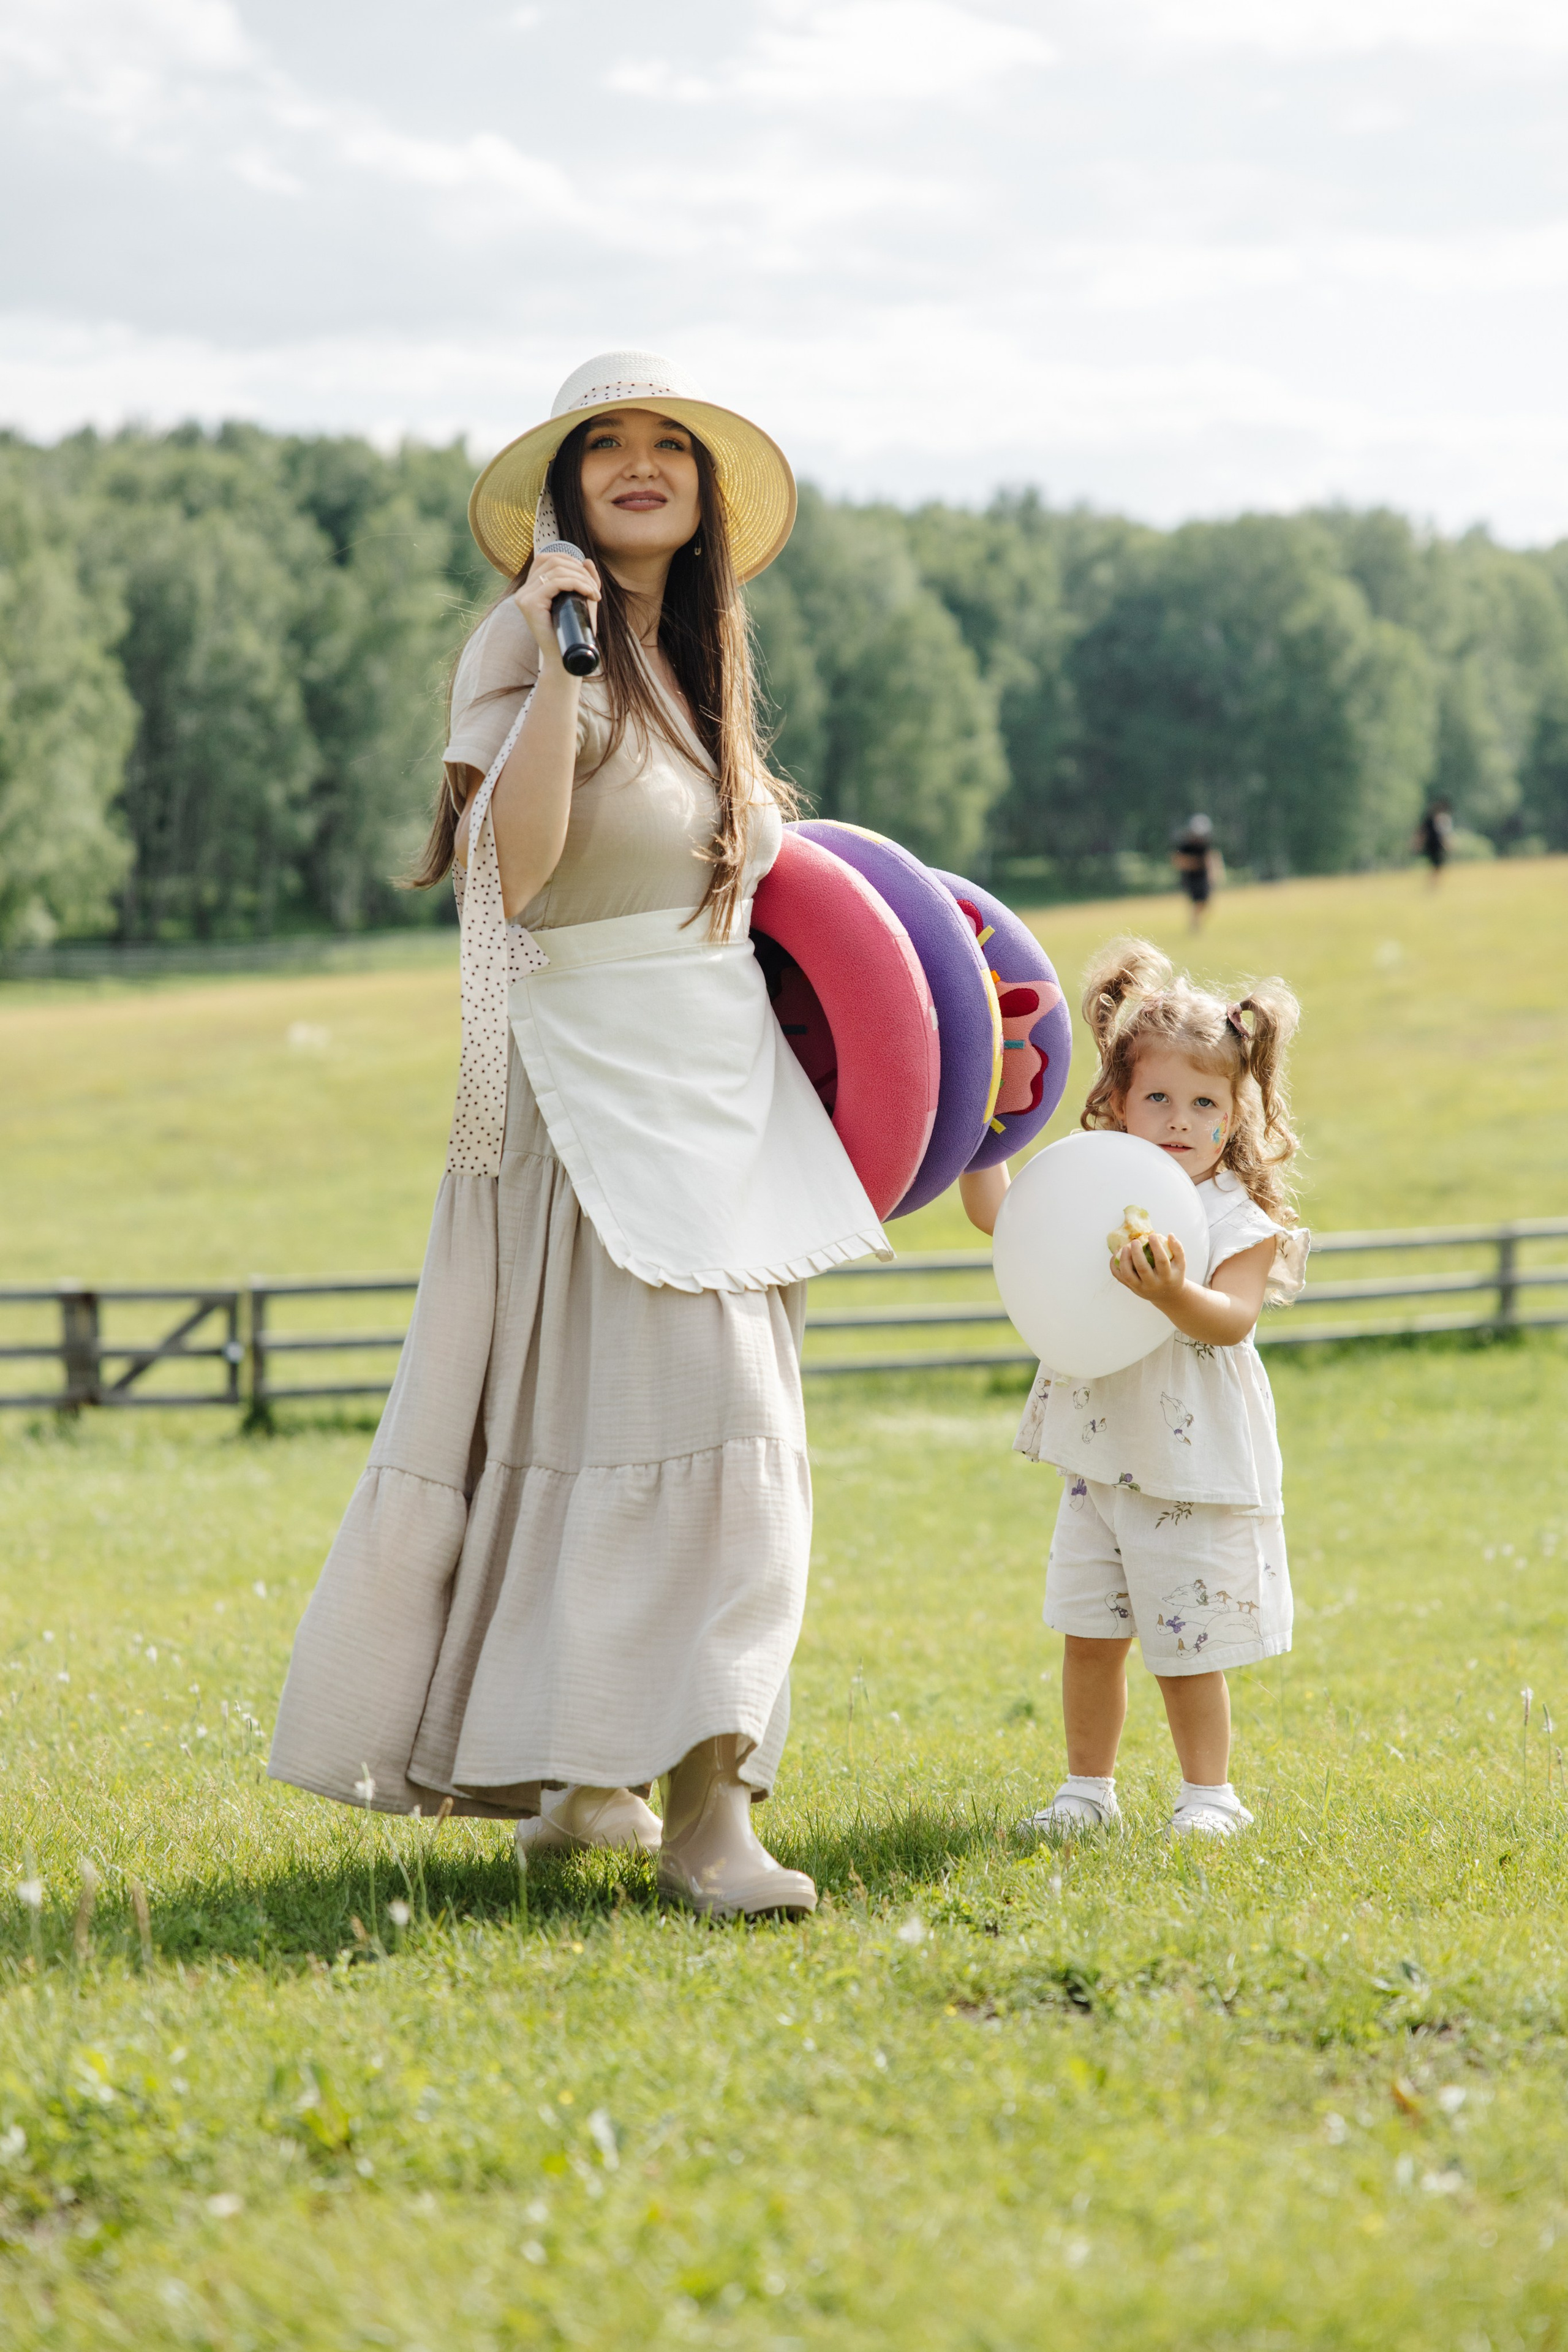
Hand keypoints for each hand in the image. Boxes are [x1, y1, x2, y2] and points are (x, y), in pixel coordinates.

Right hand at [513, 548, 600, 671]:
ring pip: (556, 570)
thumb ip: (584, 581)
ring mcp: (524, 596)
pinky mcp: (529, 604)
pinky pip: (556, 583)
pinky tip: (589, 594)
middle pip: (552, 560)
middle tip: (594, 590)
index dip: (570, 560)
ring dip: (581, 578)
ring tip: (594, 595)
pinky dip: (576, 584)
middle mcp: (524, 590)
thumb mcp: (582, 601)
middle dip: (579, 570)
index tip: (587, 579)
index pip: (547, 558)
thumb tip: (587, 560)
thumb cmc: (573, 633)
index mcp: (531, 588)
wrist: (564, 660)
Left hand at [1109, 1228, 1188, 1316]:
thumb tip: (1170, 1235)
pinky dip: (1114, 1266)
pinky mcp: (1132, 1288)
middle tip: (1135, 1241)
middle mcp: (1153, 1284)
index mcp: (1167, 1277)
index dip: (1156, 1247)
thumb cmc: (1174, 1275)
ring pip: (1128, 1275)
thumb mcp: (1180, 1264)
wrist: (1168, 1296)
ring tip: (1124, 1247)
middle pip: (1142, 1269)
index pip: (1161, 1261)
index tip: (1152, 1235)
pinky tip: (1116, 1254)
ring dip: (1124, 1260)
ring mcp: (1140, 1288)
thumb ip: (1178, 1249)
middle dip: (1137, 1253)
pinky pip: (1119, 1277)